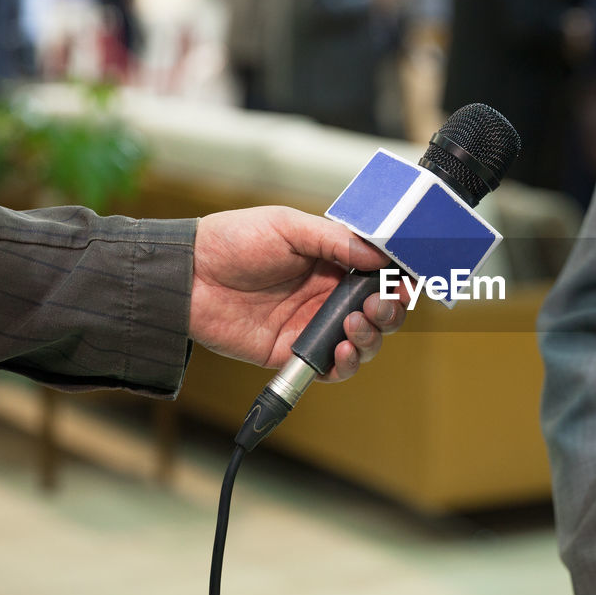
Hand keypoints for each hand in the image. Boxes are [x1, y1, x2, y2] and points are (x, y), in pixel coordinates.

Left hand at [189, 206, 406, 380]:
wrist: (188, 276)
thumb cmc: (233, 241)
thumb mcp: (288, 226)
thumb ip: (335, 240)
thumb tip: (379, 255)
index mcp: (333, 262)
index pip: (380, 276)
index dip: (399, 281)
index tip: (407, 282)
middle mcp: (328, 296)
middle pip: (380, 313)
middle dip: (390, 311)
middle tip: (379, 304)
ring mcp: (313, 326)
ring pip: (363, 342)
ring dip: (371, 337)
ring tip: (355, 326)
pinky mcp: (294, 352)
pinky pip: (332, 367)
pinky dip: (345, 364)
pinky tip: (341, 350)